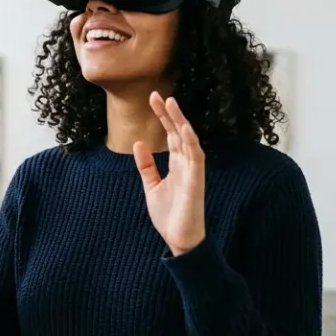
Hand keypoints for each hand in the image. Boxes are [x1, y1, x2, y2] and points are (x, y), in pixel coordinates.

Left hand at [135, 92, 205, 255]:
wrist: (178, 240)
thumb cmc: (169, 215)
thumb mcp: (151, 186)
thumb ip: (147, 166)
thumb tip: (139, 143)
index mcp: (177, 164)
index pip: (171, 134)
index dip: (163, 117)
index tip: (152, 99)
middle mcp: (186, 164)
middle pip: (178, 132)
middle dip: (168, 114)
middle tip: (157, 95)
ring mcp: (193, 171)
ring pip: (188, 140)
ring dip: (180, 121)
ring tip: (170, 103)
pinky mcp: (196, 181)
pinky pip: (196, 158)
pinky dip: (191, 142)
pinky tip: (184, 128)